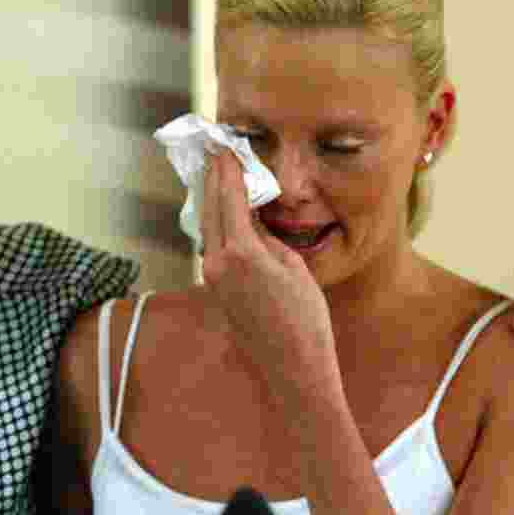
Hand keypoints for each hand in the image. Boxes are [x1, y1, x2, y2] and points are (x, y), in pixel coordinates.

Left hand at [201, 147, 336, 391]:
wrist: (294, 367)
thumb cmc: (305, 317)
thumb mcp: (293, 267)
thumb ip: (267, 239)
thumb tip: (252, 221)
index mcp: (240, 252)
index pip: (229, 199)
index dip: (227, 171)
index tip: (224, 148)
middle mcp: (218, 263)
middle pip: (210, 211)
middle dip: (212, 180)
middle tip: (215, 154)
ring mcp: (213, 279)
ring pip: (208, 229)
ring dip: (211, 203)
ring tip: (217, 178)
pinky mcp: (216, 291)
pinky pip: (212, 249)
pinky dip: (216, 227)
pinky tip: (224, 218)